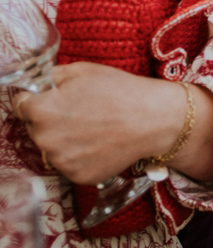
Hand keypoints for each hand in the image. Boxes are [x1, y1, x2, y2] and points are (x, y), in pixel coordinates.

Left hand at [17, 63, 183, 184]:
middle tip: (82, 111)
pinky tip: (100, 143)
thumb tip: (32, 87)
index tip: (58, 98)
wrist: (155, 119)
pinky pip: (70, 164)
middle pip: (35, 128)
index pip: (22, 105)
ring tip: (94, 127)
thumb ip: (49, 77)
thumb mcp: (83, 70)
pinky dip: (81, 156)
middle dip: (51, 119)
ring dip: (65, 139)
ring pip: (52, 148)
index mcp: (41, 110)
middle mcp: (44, 139)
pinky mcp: (77, 177)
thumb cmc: (121, 90)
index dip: (39, 98)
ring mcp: (61, 161)